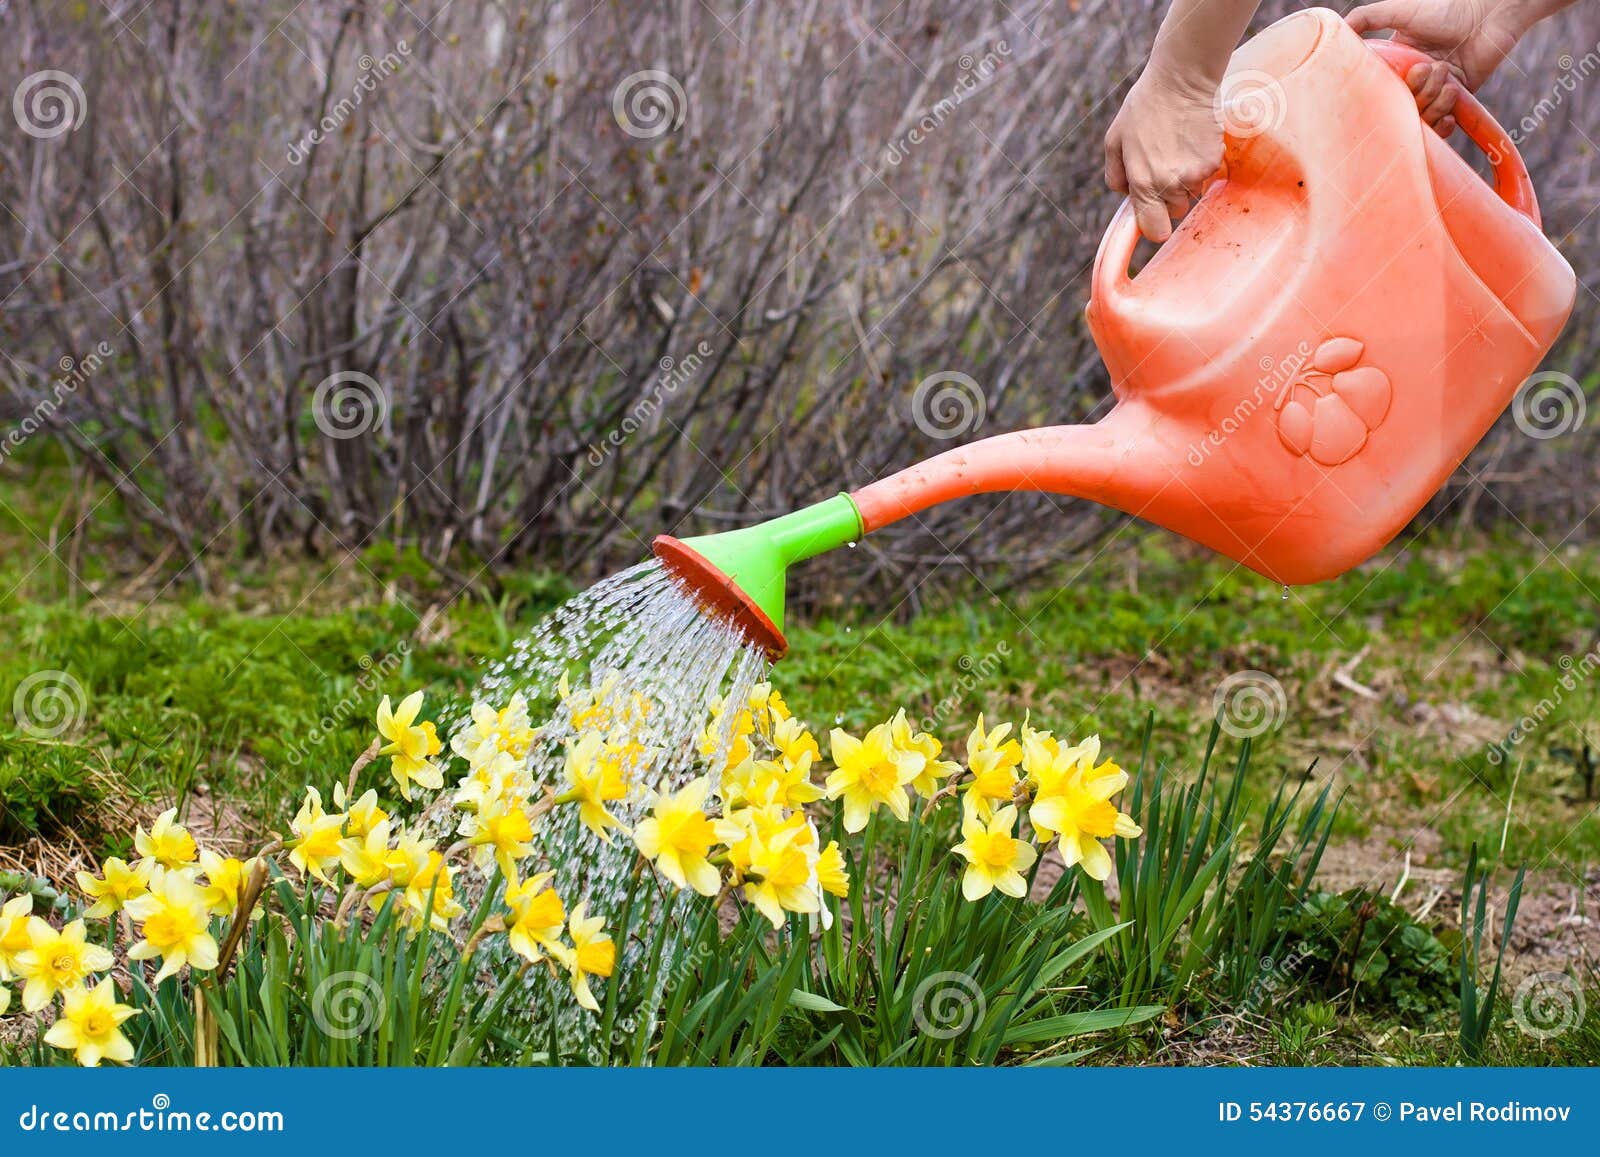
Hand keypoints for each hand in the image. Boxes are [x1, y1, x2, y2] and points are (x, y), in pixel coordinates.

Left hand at [1103, 66, 1223, 242]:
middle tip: (1162, 164)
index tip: (1153, 215)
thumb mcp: (1114, 141)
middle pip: (1174, 211)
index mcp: (1143, 184)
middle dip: (1168, 196)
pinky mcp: (1214, 161)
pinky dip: (1200, 162)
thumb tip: (1126, 199)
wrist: (1181, 80)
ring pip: (1191, 192)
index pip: (1155, 230)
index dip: (1154, 225)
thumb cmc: (1143, 108)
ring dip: (1184, 178)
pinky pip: (1206, 175)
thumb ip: (1115, 177)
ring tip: (1176, 146)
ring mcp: (1195, 174)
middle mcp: (1171, 184)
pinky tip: (1190, 139)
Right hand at [1347, 0, 1525, 135]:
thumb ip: (1367, 18)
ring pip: (1422, 118)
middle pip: (1401, 109)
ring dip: (1435, 100)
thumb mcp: (1400, 11)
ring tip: (1447, 73)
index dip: (1383, 96)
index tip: (1393, 84)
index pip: (1379, 94)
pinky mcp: (1457, 101)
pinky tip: (1449, 113)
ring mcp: (1434, 92)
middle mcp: (1413, 81)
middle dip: (1416, 92)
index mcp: (1396, 65)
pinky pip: (1442, 128)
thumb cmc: (1446, 8)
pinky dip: (1444, 125)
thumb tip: (1338, 29)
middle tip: (1428, 68)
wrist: (1489, 14)